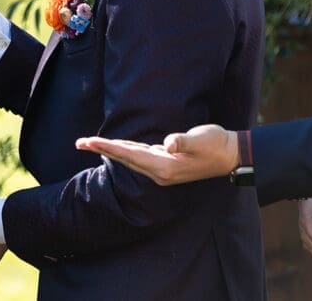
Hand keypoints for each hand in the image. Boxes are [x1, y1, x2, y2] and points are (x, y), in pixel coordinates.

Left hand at [75, 124, 238, 184]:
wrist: (232, 156)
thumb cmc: (216, 144)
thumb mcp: (201, 139)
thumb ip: (183, 140)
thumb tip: (169, 144)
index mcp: (164, 166)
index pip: (128, 154)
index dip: (106, 147)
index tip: (87, 142)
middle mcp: (160, 172)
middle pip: (123, 158)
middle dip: (101, 149)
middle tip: (78, 143)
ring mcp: (163, 170)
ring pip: (130, 159)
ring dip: (110, 151)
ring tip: (91, 144)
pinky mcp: (166, 164)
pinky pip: (139, 158)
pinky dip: (125, 152)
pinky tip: (117, 148)